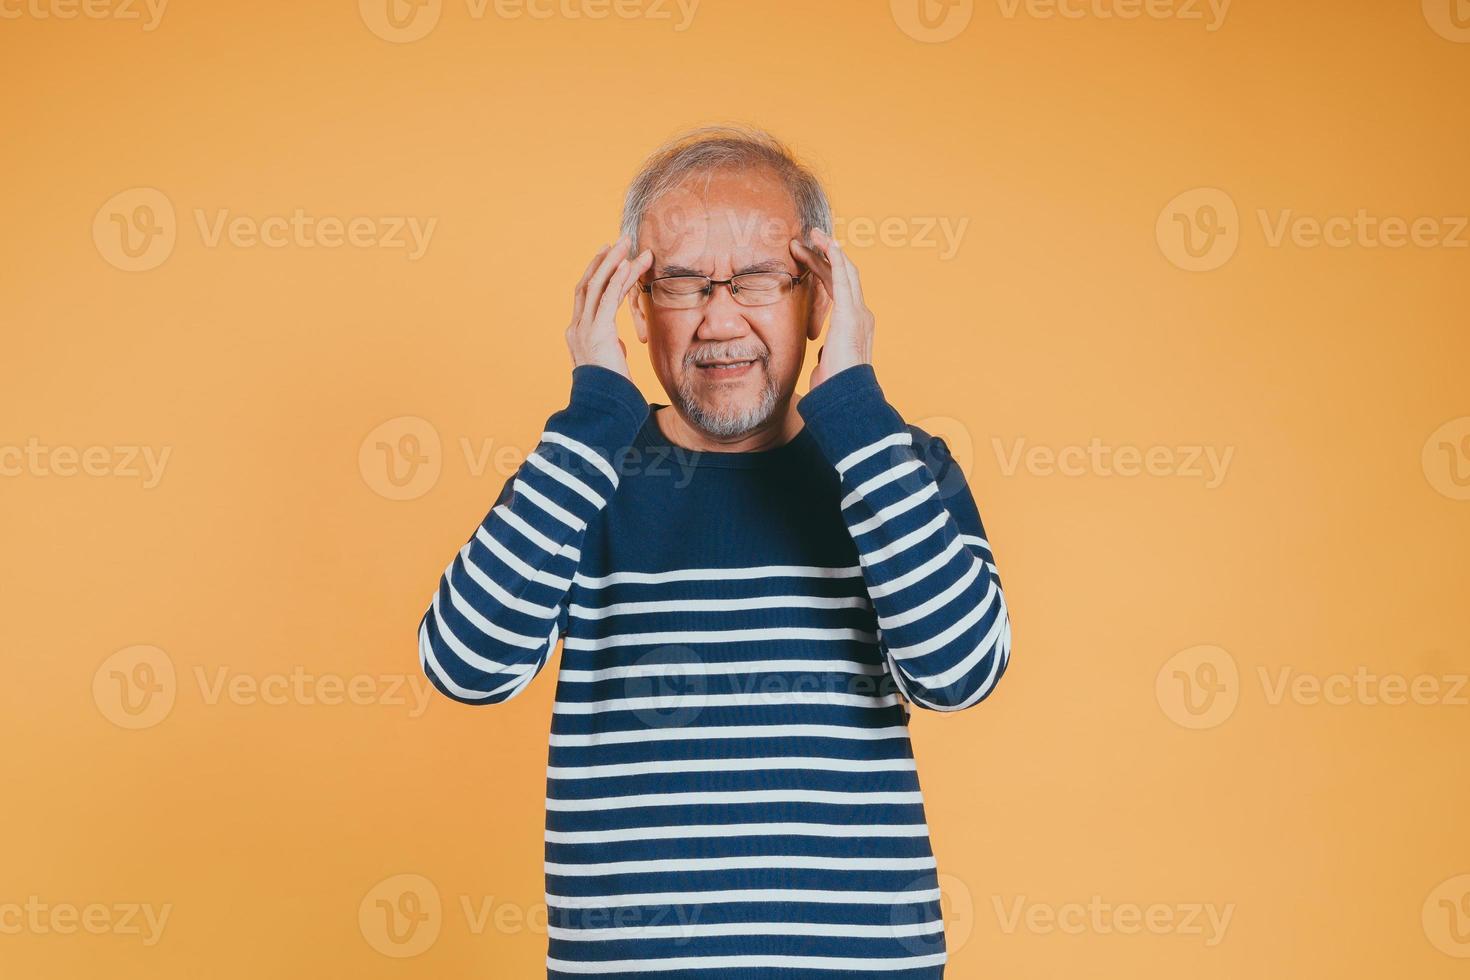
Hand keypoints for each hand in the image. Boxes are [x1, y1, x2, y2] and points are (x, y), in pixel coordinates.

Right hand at [565, 235, 653, 379]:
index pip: (585, 296)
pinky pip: (609, 298)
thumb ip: (608, 349)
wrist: (603, 408)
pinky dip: (619, 279)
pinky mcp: (599, 332)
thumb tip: (616, 345)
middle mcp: (576, 328)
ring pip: (597, 285)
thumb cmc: (609, 391)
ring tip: (628, 244)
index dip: (596, 273)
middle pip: (587, 284)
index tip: (608, 256)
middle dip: (603, 260)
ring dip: (613, 262)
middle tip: (618, 241)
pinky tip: (630, 264)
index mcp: (577, 334)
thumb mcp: (608, 364)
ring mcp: (584, 329)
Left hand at [791, 227, 873, 388]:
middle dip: (823, 256)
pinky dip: (837, 259)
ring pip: (845, 271)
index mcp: (855, 324)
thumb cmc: (836, 387)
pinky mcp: (852, 314)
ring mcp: (859, 313)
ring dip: (828, 251)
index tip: (804, 258)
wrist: (846, 397)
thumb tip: (818, 358)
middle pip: (841, 275)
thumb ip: (825, 353)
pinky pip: (845, 280)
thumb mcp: (826, 363)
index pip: (838, 289)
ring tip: (812, 234)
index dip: (822, 270)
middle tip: (804, 240)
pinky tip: (829, 244)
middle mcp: (861, 314)